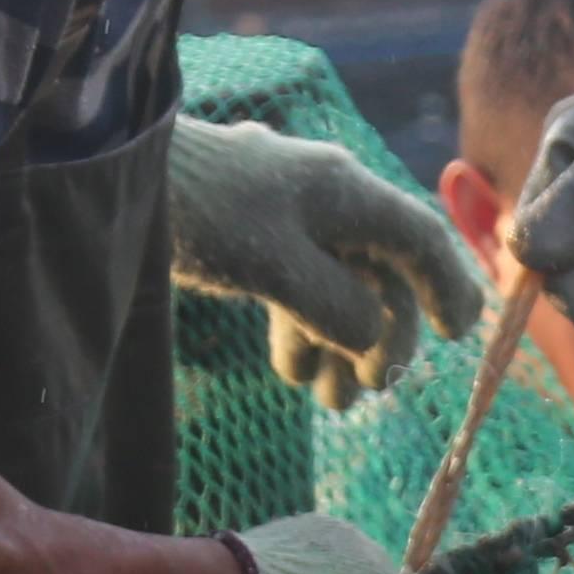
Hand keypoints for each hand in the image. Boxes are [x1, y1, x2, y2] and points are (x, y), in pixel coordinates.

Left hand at [167, 115, 484, 409]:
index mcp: (345, 193)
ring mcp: (288, 214)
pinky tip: (291, 370)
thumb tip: (374, 341)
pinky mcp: (251, 231)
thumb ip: (337, 308)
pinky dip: (302, 327)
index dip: (448, 286)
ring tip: (329, 402)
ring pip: (337, 284)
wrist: (118, 171)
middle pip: (380, 272)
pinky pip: (297, 282)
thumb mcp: (276, 268)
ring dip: (339, 343)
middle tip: (367, 392)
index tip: (455, 338)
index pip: (421, 239)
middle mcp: (326, 198)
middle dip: (380, 337)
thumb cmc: (201, 211)